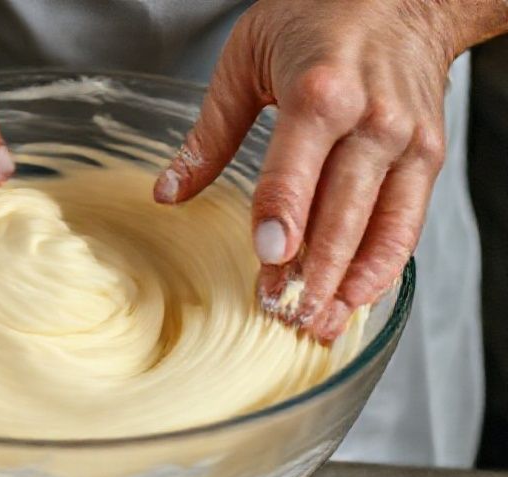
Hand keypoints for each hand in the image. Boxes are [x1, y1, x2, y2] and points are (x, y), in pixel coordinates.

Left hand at [154, 0, 501, 340]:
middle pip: (340, 212)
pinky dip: (385, 265)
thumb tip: (168, 193)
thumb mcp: (245, 60)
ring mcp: (406, 142)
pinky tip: (358, 296)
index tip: (269, 259)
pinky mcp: (428, 156)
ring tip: (320, 326)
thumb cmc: (319, 16)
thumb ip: (209, 134)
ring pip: (380, 227)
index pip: (297, 169)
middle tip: (283, 314)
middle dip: (312, 271)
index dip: (283, 217)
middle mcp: (370, 120)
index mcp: (320, 91)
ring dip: (350, 283)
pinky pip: (409, 222)